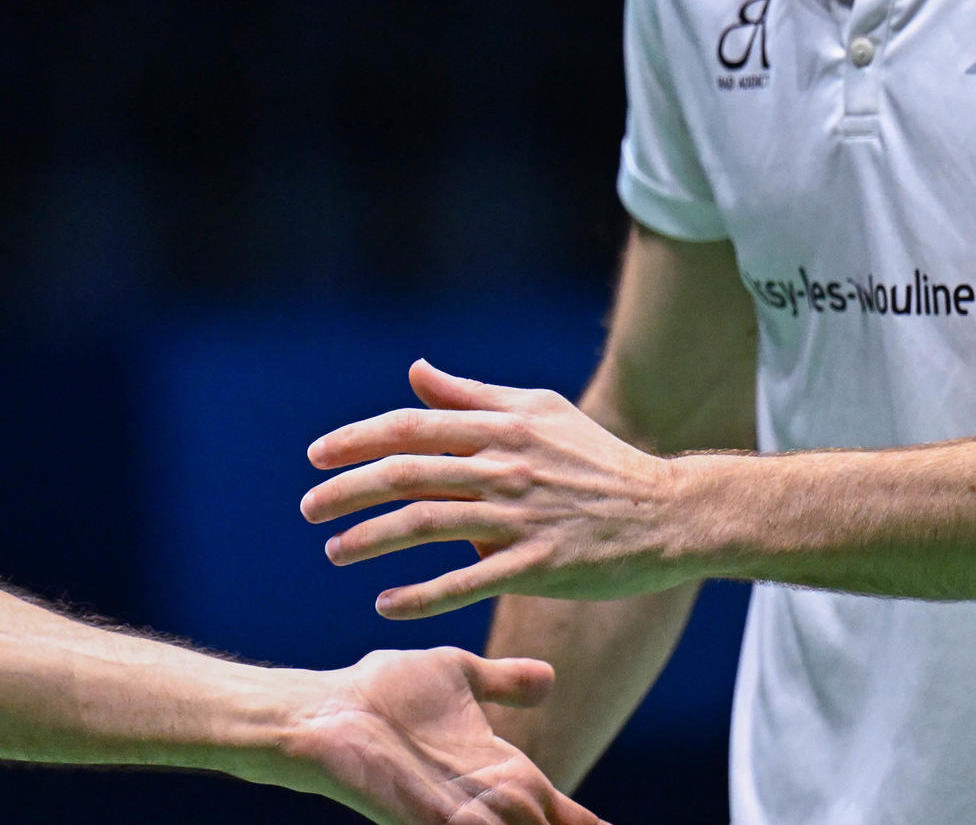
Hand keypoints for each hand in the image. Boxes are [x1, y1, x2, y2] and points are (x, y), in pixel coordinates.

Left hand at [271, 646, 608, 824]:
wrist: (328, 708)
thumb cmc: (383, 692)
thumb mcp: (458, 675)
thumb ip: (504, 682)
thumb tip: (550, 678)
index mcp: (500, 770)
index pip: (560, 811)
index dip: (585, 823)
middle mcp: (486, 801)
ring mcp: (457, 816)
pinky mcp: (427, 821)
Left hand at [302, 360, 699, 620]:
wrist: (667, 512)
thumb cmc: (598, 459)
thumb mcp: (538, 410)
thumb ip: (471, 396)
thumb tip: (414, 372)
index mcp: (501, 425)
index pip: (411, 427)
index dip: (357, 440)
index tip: (317, 457)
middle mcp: (505, 466)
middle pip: (407, 473)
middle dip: (347, 491)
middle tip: (308, 509)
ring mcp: (521, 516)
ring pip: (427, 524)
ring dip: (371, 539)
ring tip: (333, 553)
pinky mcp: (538, 564)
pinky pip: (468, 581)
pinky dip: (422, 594)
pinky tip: (385, 603)